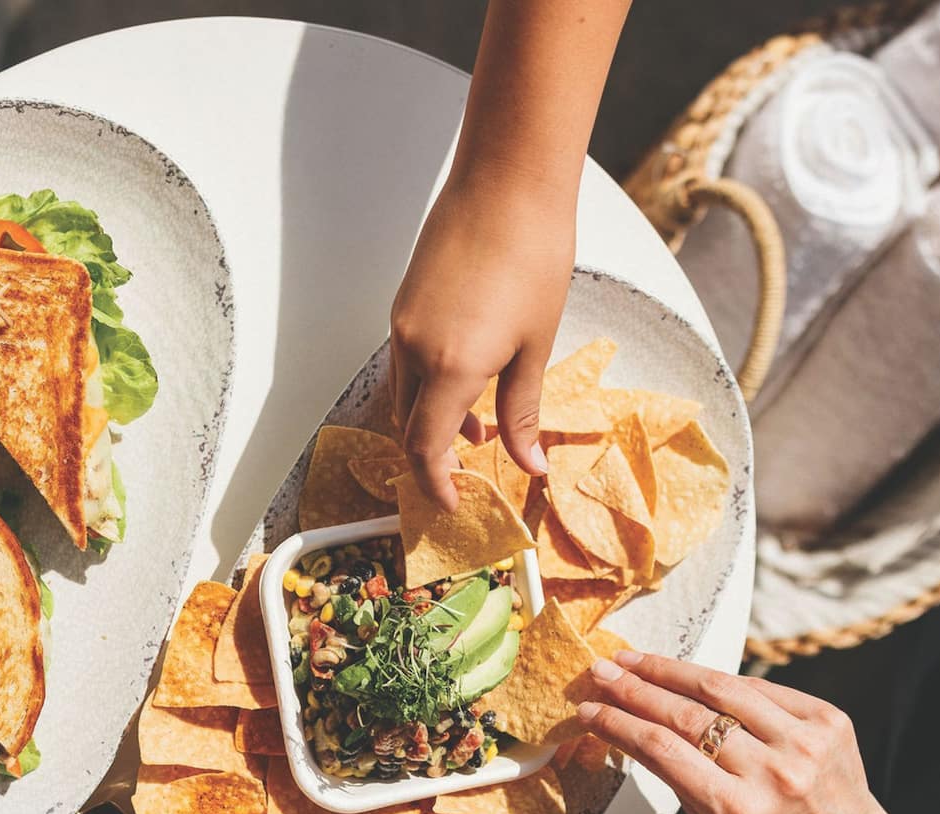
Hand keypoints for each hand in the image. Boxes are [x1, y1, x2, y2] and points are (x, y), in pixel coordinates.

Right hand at [390, 169, 568, 507]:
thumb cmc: (532, 257)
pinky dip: (428, 385)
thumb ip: (523, 411)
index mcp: (450, 366)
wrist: (508, 183)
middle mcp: (414, 348)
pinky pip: (406, 361)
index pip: (426, 447)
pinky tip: (466, 380)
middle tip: (467, 472)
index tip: (451, 503)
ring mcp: (403, 323)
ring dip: (432, 419)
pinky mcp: (406, 301)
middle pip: (409, 424)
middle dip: (433, 456)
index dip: (434, 482)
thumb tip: (529, 465)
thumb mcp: (536, 345)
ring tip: (477, 427)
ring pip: (405, 393)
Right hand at [576, 651, 890, 813]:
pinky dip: (722, 682)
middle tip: (603, 673)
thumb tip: (632, 723)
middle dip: (636, 689)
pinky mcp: (825, 718)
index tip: (591, 709)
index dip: (619, 723)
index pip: (663, 750)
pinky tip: (691, 675)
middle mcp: (774, 773)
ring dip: (671, 670)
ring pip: (722, 689)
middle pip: (686, 715)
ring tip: (637, 660)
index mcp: (740, 810)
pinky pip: (760, 688)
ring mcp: (803, 742)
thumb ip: (678, 776)